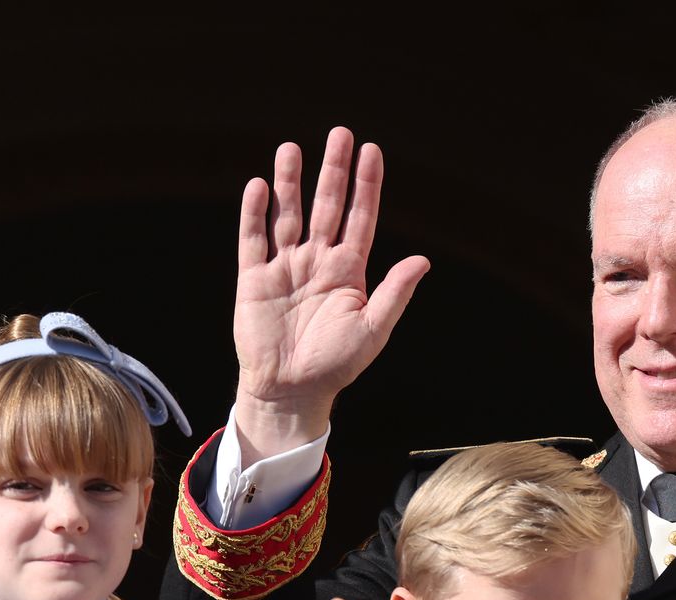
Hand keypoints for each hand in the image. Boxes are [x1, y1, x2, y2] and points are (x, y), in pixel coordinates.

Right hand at [232, 127, 429, 458]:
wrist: (290, 390)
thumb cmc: (335, 364)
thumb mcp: (373, 329)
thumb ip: (394, 293)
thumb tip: (423, 259)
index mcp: (349, 270)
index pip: (360, 217)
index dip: (366, 184)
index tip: (371, 150)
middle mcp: (317, 261)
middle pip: (326, 206)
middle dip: (333, 170)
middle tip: (339, 133)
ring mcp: (285, 267)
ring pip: (288, 215)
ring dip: (289, 183)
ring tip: (291, 150)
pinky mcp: (254, 280)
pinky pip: (253, 240)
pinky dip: (254, 214)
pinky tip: (258, 187)